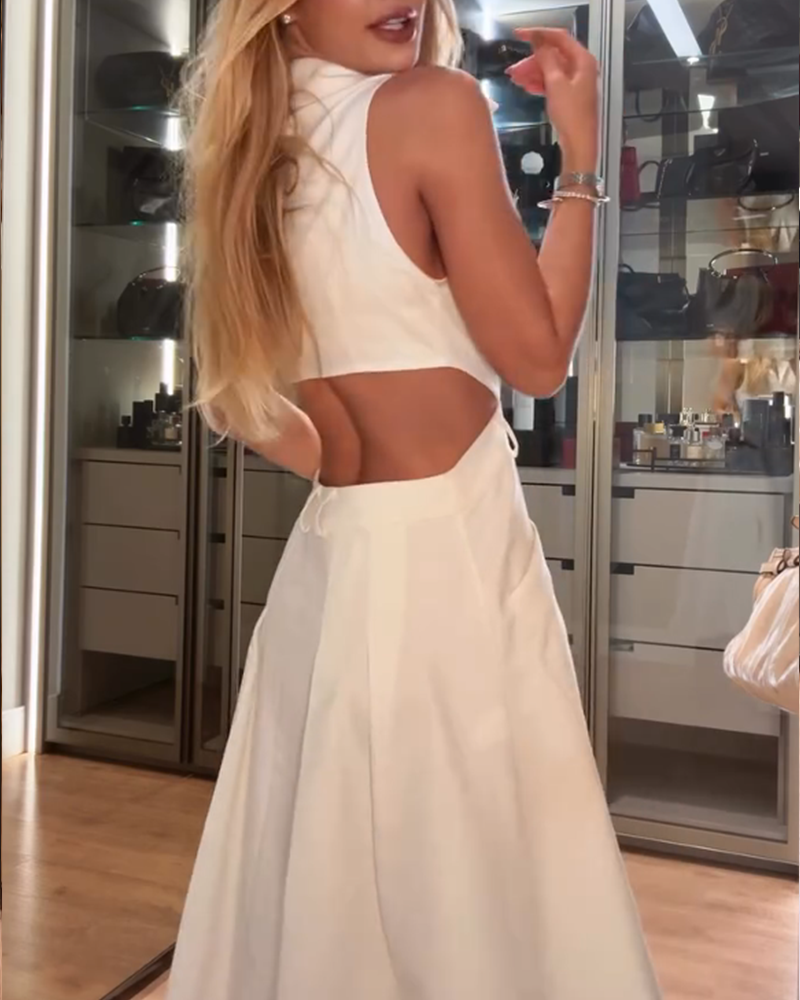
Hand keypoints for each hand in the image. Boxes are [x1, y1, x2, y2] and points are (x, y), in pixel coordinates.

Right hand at [506, 28, 598, 171]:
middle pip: (554, 56)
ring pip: (551, 71)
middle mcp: (582, 69)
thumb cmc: (571, 115)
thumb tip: (538, 42)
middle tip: (512, 69)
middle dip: (532, 61)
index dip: (539, 34)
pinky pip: (552, 84)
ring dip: (532, 73)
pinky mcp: (570, 97)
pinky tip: (526, 87)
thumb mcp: (555, 84)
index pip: (559, 38)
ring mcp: (576, 84)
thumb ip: (546, 59)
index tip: (519, 36)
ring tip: (514, 79)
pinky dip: (540, 84)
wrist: (579, 145)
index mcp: (583, 60)